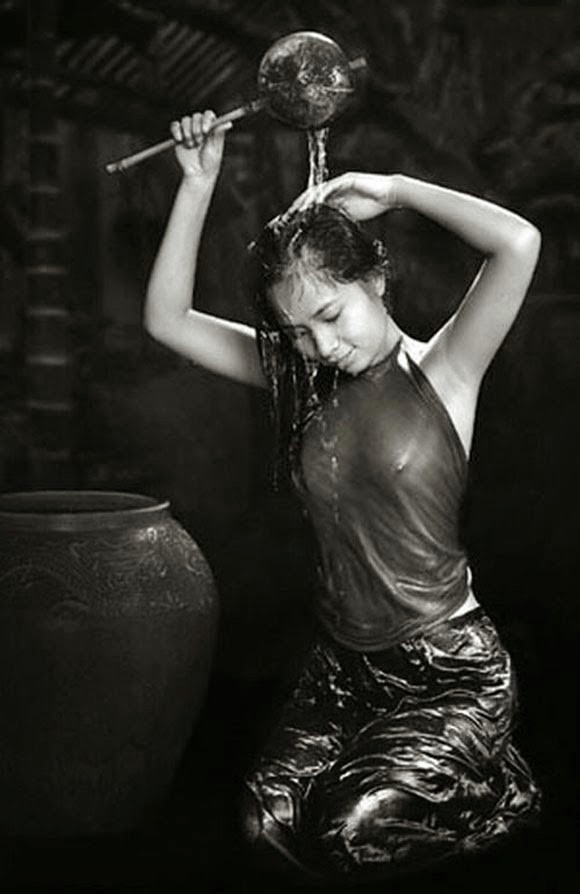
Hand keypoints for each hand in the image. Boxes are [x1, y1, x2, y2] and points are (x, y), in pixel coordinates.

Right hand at [170, 110, 231, 180]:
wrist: (198, 174)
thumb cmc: (210, 163)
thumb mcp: (215, 149)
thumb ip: (218, 134)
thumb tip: (229, 123)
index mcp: (211, 129)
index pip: (208, 115)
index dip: (206, 120)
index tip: (205, 131)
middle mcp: (200, 127)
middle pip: (196, 116)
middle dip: (196, 129)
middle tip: (198, 142)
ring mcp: (189, 130)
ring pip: (185, 120)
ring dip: (188, 132)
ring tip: (191, 145)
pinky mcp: (179, 135)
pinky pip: (175, 126)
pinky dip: (176, 131)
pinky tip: (180, 140)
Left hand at [287, 172, 401, 220]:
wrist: (390, 195)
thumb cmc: (374, 205)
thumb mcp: (350, 216)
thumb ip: (337, 219)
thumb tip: (322, 233)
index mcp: (334, 195)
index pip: (313, 204)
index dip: (302, 212)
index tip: (291, 223)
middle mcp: (334, 187)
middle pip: (311, 196)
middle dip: (299, 207)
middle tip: (287, 218)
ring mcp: (339, 182)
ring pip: (317, 192)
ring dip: (306, 202)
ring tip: (296, 213)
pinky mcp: (346, 180)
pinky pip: (330, 188)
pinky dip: (320, 197)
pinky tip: (313, 205)